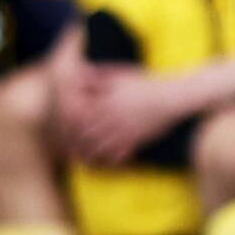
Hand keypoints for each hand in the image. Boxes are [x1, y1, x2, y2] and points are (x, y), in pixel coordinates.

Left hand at [54, 61, 188, 169]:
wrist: (170, 98)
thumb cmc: (146, 84)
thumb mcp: (121, 75)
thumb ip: (99, 76)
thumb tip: (80, 72)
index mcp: (106, 102)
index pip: (81, 115)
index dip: (70, 122)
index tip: (64, 127)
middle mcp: (112, 119)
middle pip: (87, 133)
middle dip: (76, 142)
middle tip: (68, 148)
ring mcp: (124, 131)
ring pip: (101, 146)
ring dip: (90, 154)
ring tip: (83, 159)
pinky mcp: (136, 140)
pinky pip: (119, 153)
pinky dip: (111, 159)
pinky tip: (106, 162)